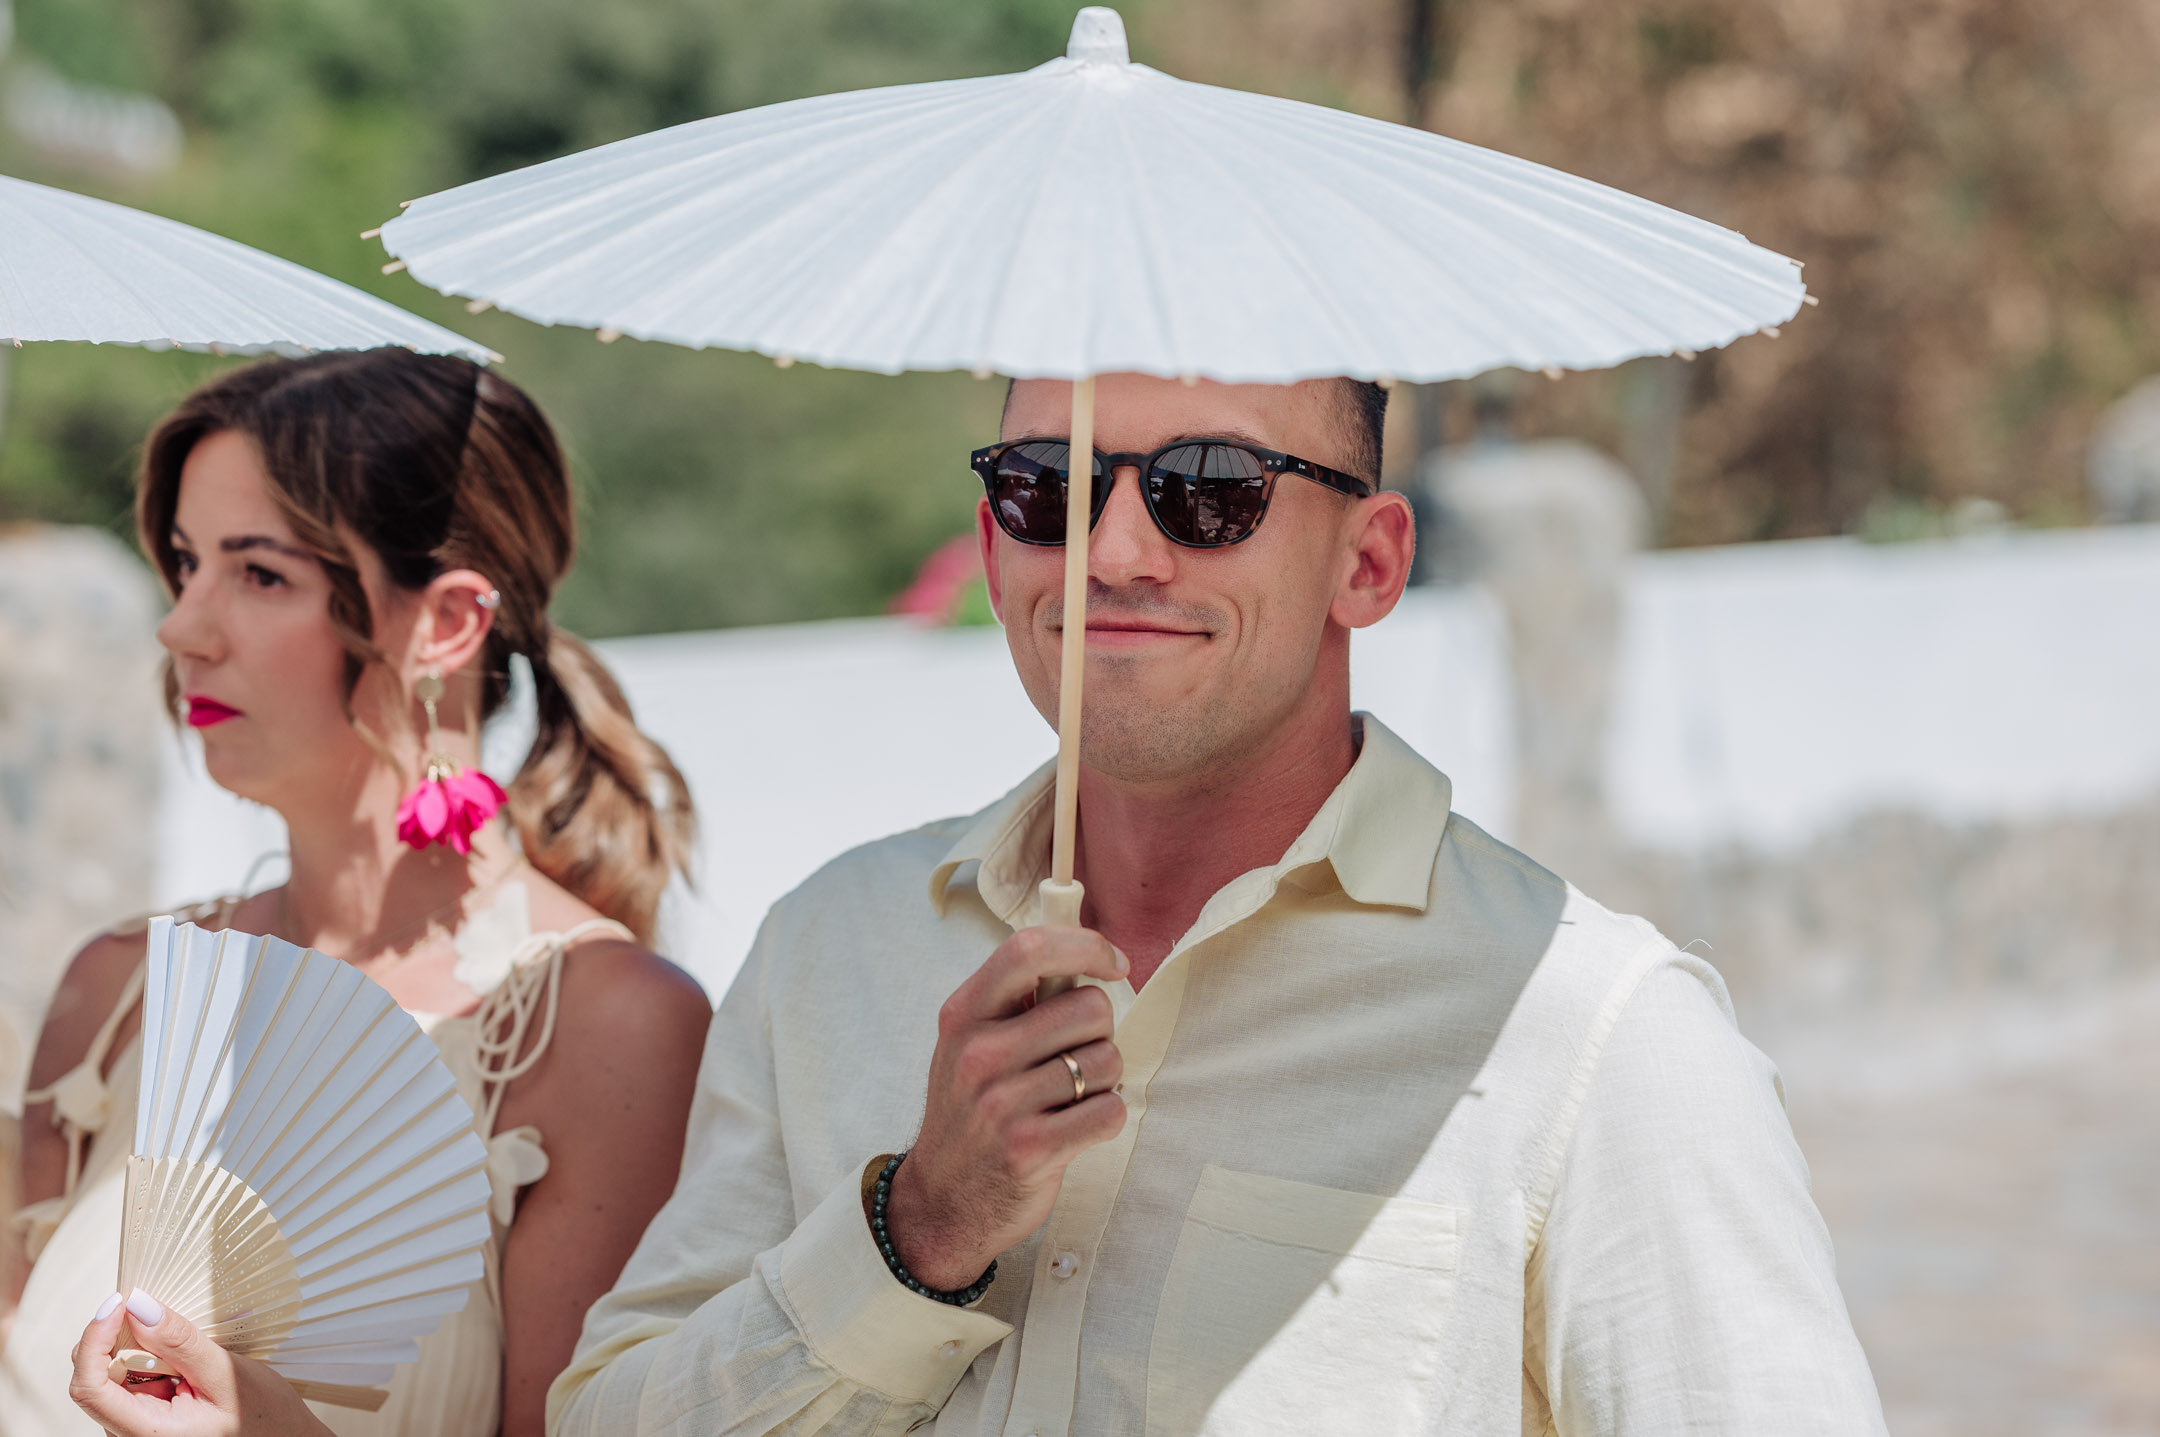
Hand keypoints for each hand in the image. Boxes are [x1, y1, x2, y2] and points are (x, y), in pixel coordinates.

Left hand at [70, 1288, 330, 1435]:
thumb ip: (181, 1343)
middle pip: (94, 1380)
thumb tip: (140, 1307)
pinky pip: (128, 1380)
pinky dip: (147, 1358)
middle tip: (153, 1312)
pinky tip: (179, 1361)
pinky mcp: (144, 1416)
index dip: (94, 1341)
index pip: (91, 1389)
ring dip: (134, 1349)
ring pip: (110, 1377)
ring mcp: (135, 1426)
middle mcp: (132, 1434)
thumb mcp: (227, 1374)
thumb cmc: (263, 1418)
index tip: (118, 1304)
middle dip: (115, 1340)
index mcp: (150, 1434)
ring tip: (182, 1350)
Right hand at [887, 926, 1128, 1289]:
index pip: (1030, 948)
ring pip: (1107, 1060)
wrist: (942, 1201)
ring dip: (1102, 1081)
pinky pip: (1109, 1110)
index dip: (1086, 946)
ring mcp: (1002, 1103)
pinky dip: (1104, 1118)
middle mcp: (978, 1054)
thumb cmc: (971, 1111)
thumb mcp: (970, 1043)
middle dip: (1098, 1033)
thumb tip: (1088, 952)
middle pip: (1091, 1007)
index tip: (1114, 964)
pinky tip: (1074, 1129)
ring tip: (1066, 1101)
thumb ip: (1018, 999)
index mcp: (964, 1014)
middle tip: (1070, 1062)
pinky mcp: (1031, 1149)